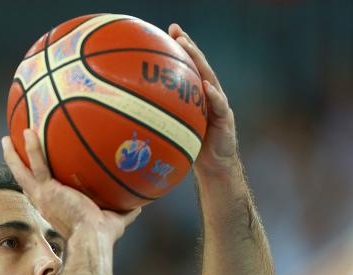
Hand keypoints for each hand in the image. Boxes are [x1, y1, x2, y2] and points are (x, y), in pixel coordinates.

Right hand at [2, 129, 140, 241]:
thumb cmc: (102, 235)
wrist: (93, 239)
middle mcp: (44, 202)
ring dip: (13, 155)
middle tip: (10, 150)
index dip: (36, 181)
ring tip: (7, 138)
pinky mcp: (47, 191)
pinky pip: (37, 165)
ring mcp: (43, 196)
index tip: (34, 170)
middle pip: (24, 180)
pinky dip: (31, 149)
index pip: (42, 192)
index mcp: (55, 208)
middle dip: (16, 165)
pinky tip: (28, 131)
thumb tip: (143, 203)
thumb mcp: (116, 219)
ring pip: (21, 172)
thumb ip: (126, 210)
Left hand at [169, 23, 239, 177]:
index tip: (167, 30)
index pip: (188, 67)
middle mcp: (209, 95)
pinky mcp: (226, 119)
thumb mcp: (171, 131)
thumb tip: (126, 117)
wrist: (214, 167)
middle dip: (188, 46)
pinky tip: (206, 87)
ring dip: (199, 62)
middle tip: (176, 32)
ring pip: (210, 78)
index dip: (179, 48)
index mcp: (196, 95)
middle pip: (199, 66)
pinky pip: (220, 105)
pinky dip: (214, 95)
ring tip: (188, 48)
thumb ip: (159, 120)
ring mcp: (219, 105)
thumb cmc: (190, 148)